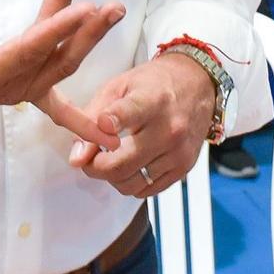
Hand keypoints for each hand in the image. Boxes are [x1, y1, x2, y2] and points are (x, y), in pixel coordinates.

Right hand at [0, 0, 124, 145]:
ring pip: (62, 62)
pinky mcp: (23, 85)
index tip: (85, 7)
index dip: (56, 29)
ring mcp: (19, 90)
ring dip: (89, 36)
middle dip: (87, 34)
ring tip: (115, 7)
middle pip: (56, 61)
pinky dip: (82, 118)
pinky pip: (59, 103)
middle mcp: (8, 87)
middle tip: (113, 8)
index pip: (28, 50)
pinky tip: (108, 131)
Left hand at [67, 51, 215, 197]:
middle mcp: (169, 128)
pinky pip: (147, 190)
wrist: (196, 84)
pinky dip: (132, 182)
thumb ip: (92, 118)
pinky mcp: (184, 167)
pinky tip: (130, 164)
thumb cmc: (154, 84)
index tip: (100, 126)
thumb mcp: (118, 87)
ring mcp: (178, 151)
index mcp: (152, 100)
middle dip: (94, 167)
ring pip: (131, 184)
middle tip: (88, 159)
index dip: (109, 122)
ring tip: (110, 160)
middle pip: (120, 165)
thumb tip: (77, 157)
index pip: (129, 113)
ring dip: (113, 177)